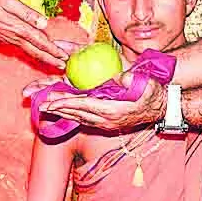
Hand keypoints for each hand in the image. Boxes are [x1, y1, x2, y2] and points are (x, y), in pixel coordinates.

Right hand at [0, 0, 69, 66]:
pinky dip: (34, 53)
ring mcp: (9, 39)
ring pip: (30, 51)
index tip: (64, 56)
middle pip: (36, 51)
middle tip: (63, 66)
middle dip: (51, 59)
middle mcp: (14, 36)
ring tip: (55, 63)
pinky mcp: (5, 38)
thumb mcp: (7, 1)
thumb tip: (43, 22)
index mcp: (18, 27)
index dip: (53, 49)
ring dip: (44, 58)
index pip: (40, 40)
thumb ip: (27, 13)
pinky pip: (23, 49)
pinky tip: (38, 54)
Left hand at [41, 72, 166, 130]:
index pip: (84, 106)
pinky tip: (61, 110)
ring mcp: (105, 123)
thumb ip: (133, 81)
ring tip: (44, 106)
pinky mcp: (105, 122)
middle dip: (57, 108)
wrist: (162, 109)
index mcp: (113, 110)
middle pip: (76, 113)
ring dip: (61, 112)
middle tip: (39, 103)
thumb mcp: (146, 85)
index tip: (51, 101)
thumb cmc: (154, 94)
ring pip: (78, 117)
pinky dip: (70, 113)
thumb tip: (122, 77)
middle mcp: (106, 119)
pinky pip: (83, 118)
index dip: (66, 103)